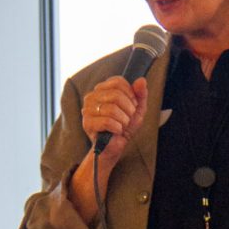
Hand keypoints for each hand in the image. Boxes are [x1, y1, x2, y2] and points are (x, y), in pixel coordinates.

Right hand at [68, 76, 148, 226]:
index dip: (130, 94)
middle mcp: (92, 96)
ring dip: (123, 120)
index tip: (132, 106)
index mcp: (102, 89)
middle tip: (127, 119)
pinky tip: (116, 132)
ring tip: (121, 126)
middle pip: (116, 95)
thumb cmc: (124, 127)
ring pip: (112, 108)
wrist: (114, 147)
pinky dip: (117, 128)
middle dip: (128, 109)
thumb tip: (141, 80)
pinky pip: (107, 121)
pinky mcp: (86, 123)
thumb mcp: (137, 110)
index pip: (118, 82)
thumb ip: (141, 95)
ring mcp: (87, 109)